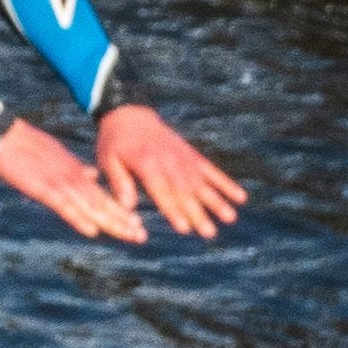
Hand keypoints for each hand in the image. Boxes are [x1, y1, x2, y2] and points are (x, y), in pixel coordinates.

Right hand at [0, 118, 146, 240]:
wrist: (1, 135)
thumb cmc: (23, 145)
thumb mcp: (56, 154)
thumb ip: (75, 167)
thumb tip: (93, 175)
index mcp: (74, 170)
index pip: (102, 194)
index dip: (120, 210)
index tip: (136, 224)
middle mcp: (72, 177)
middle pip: (102, 203)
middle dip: (122, 221)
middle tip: (141, 236)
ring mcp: (58, 182)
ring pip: (90, 206)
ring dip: (110, 223)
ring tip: (129, 235)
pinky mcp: (42, 187)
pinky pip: (64, 206)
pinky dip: (78, 219)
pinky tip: (91, 231)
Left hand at [93, 103, 244, 237]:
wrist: (129, 113)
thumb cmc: (114, 142)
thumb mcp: (107, 159)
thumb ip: (119, 182)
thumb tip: (127, 206)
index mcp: (146, 165)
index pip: (161, 191)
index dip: (172, 210)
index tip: (184, 228)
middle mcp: (168, 162)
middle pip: (185, 191)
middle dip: (198, 213)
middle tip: (209, 233)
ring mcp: (183, 158)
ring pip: (202, 183)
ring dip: (217, 201)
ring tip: (230, 218)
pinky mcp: (192, 155)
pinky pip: (211, 170)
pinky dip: (226, 183)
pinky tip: (240, 197)